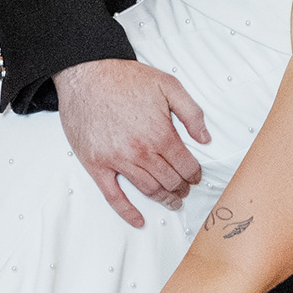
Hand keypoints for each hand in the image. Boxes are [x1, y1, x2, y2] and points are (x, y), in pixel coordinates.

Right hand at [55, 58, 210, 230]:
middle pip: (169, 181)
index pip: (185, 166)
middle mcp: (141, 151)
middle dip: (181, 188)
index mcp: (160, 134)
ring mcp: (117, 160)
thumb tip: (205, 137)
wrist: (87, 73)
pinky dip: (127, 211)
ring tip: (171, 201)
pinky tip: (138, 220)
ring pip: (148, 189)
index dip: (194, 174)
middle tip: (185, 190)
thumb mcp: (169, 85)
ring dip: (163, 199)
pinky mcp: (96, 164)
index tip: (195, 177)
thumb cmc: (124, 78)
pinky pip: (113, 196)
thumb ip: (192, 113)